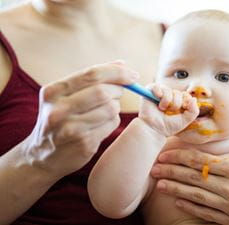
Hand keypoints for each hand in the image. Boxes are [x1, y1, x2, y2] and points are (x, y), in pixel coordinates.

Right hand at [23, 61, 137, 178]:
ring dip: (115, 108)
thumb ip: (92, 78)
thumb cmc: (62, 118)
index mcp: (53, 91)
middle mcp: (58, 109)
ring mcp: (70, 129)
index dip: (117, 72)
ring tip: (105, 111)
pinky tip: (102, 125)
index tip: (133, 75)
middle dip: (118, 90)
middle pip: (103, 92)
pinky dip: (113, 122)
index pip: (92, 74)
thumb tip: (123, 64)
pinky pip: (111, 125)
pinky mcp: (84, 144)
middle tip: (119, 93)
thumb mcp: (67, 95)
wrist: (43, 155)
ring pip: (111, 109)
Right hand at [139, 84, 198, 136]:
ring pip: (168, 90)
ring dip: (166, 101)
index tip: (182, 109)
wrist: (154, 130)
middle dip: (176, 104)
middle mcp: (169, 96)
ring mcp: (159, 94)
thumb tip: (194, 98)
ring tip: (161, 109)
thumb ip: (194, 111)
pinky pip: (156, 87)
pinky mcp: (149, 92)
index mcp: (178, 102)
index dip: (186, 101)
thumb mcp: (185, 120)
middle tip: (169, 112)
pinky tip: (156, 101)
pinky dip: (158, 93)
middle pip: (178, 93)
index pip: (186, 95)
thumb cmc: (168, 126)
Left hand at [150, 149, 228, 224]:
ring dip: (176, 189)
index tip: (163, 154)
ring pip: (196, 196)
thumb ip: (223, 154)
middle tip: (154, 168)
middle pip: (193, 177)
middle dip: (171, 172)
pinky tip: (178, 199)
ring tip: (161, 184)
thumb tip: (198, 150)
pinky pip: (206, 213)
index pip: (199, 160)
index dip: (178, 157)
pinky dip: (191, 206)